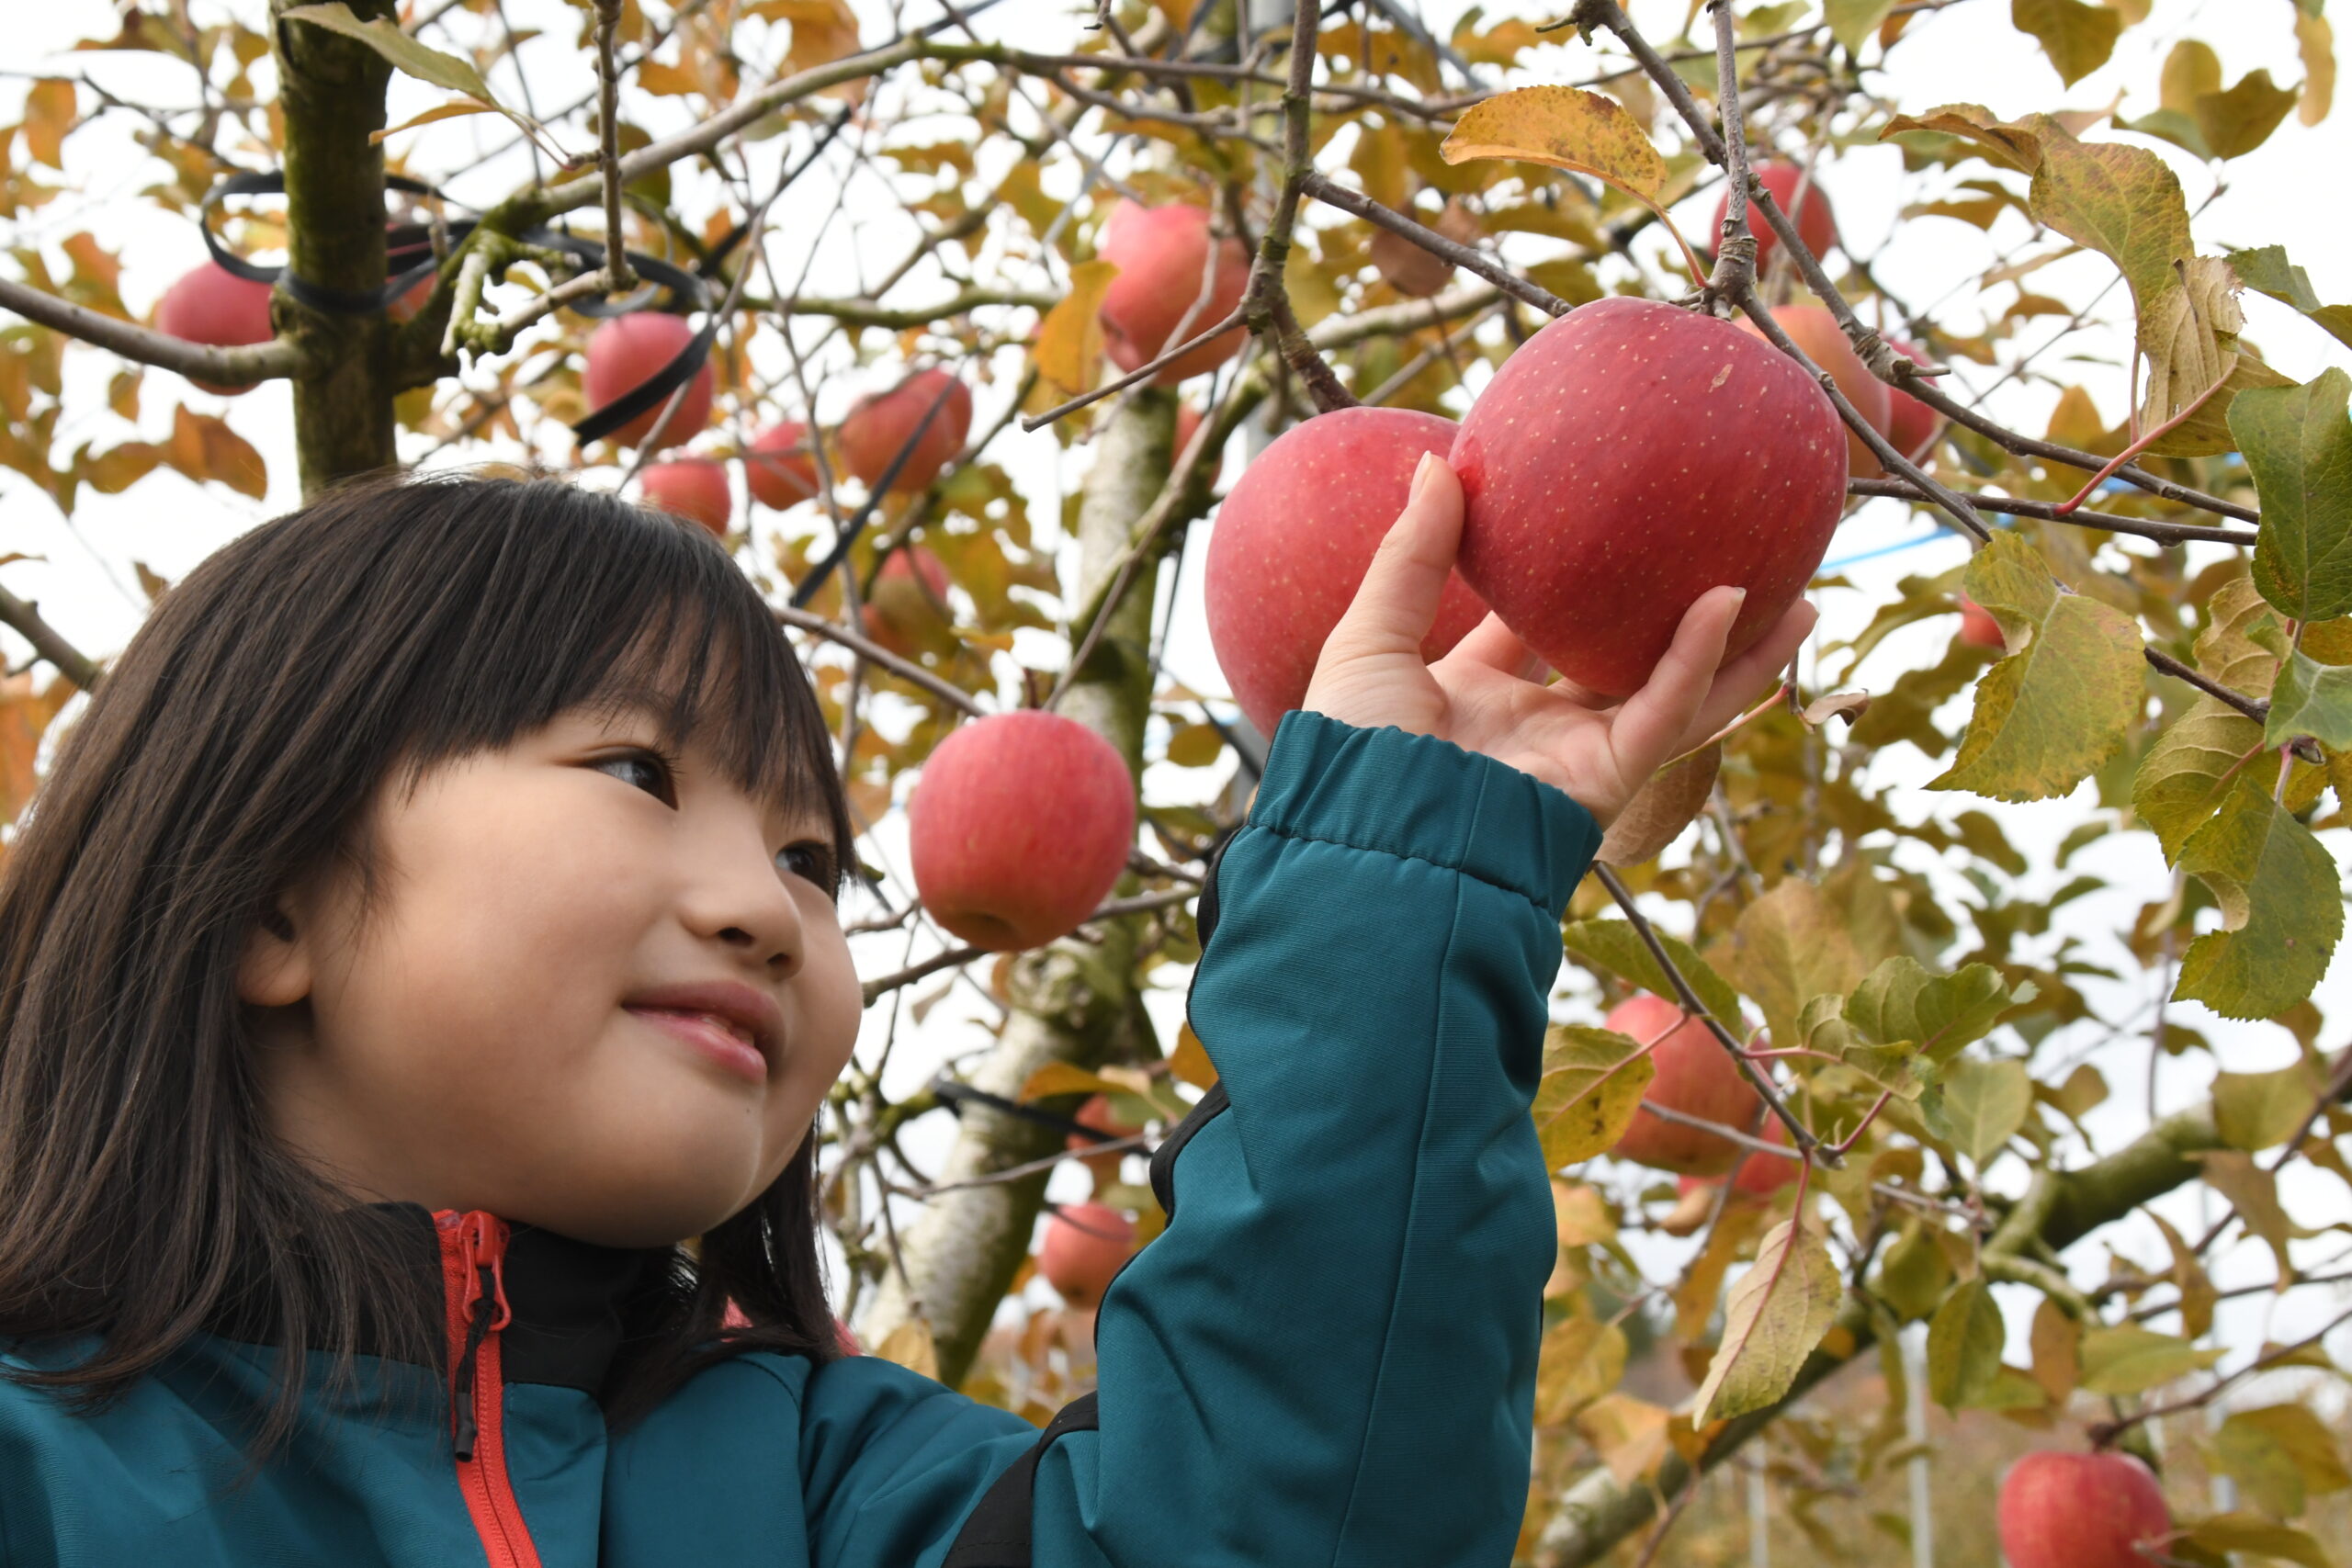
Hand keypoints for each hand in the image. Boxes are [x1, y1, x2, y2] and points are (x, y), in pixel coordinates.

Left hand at [1302, 453, 1817, 826]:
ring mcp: (1576, 755)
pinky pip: (1666, 712)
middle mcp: (1535, 729)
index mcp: (1476, 700)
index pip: (1538, 632)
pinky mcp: (1605, 779)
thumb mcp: (1373, 634)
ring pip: (1679, 693)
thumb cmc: (1356, 748)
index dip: (1576, 585)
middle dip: (1684, 621)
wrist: (1369, 831)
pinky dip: (1701, 660)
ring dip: (1741, 648)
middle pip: (1629, 664)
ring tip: (1799, 594)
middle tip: (1731, 559)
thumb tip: (1438, 460)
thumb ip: (1413, 553)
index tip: (1612, 527)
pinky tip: (1734, 604)